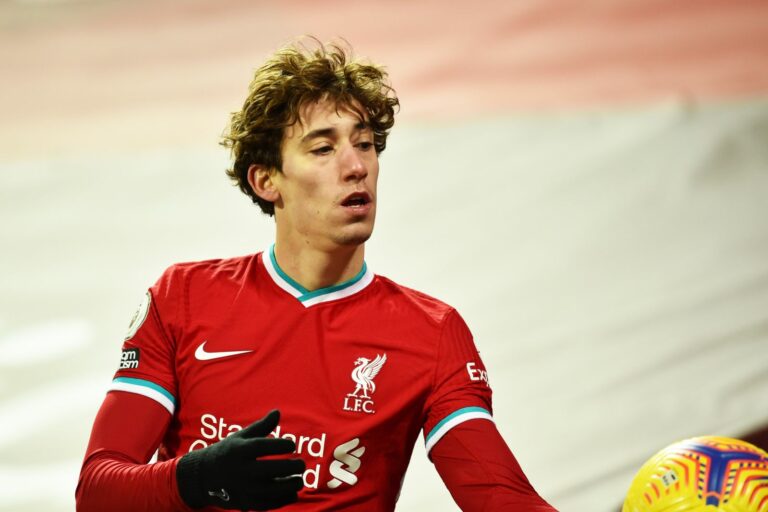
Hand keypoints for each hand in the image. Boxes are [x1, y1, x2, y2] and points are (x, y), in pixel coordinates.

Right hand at [176, 409, 304, 509]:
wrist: (203, 476)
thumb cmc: (228, 451)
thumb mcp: (241, 436)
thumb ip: (261, 426)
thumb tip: (278, 412)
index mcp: (240, 450)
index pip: (263, 446)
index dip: (281, 445)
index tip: (292, 445)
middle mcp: (241, 470)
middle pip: (270, 470)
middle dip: (291, 467)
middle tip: (301, 464)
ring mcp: (242, 488)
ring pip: (271, 490)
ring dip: (290, 485)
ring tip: (299, 479)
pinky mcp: (244, 503)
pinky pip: (266, 504)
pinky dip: (282, 500)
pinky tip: (292, 493)